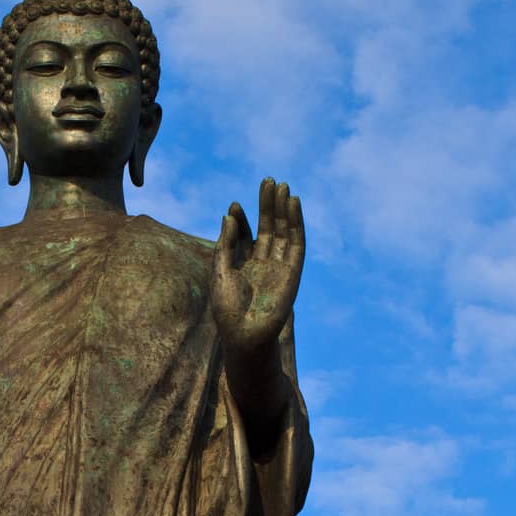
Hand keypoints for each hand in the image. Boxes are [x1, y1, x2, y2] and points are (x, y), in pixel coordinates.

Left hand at [210, 178, 304, 358]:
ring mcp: (279, 266)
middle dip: (267, 205)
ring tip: (280, 186)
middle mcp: (263, 264)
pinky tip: (292, 203)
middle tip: (267, 180)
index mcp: (243, 266)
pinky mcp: (293, 271)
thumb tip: (228, 214)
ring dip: (282, 209)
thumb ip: (226, 243)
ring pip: (283, 231)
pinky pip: (296, 242)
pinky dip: (296, 222)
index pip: (246, 236)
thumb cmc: (227, 309)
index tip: (235, 206)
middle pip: (268, 228)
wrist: (245, 334)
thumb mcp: (220, 270)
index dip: (242, 220)